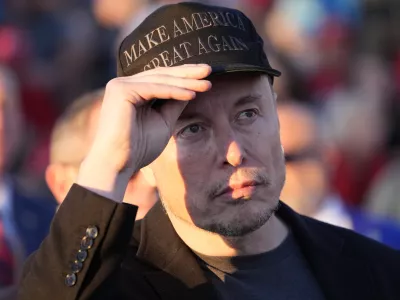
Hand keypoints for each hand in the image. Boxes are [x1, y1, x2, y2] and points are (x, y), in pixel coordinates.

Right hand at [77, 64, 211, 200]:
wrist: (118, 164)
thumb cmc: (139, 148)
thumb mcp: (164, 122)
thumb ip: (174, 104)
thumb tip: (192, 89)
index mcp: (132, 91)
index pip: (162, 78)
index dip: (184, 76)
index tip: (206, 76)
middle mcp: (124, 84)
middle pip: (162, 75)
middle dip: (188, 73)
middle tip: (210, 70)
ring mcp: (120, 85)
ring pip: (160, 80)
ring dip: (185, 82)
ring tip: (207, 84)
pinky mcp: (121, 90)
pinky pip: (154, 88)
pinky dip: (174, 91)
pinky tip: (192, 94)